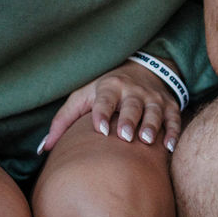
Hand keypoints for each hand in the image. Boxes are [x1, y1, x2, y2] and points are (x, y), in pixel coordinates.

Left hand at [40, 61, 181, 152]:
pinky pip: (174, 119)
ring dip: (151, 125)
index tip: (100, 129)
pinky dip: (173, 131)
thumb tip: (43, 148)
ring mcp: (153, 98)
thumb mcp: (83, 96)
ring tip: (146, 140)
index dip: (102, 113)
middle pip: (132, 105)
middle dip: (128, 120)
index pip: (104, 99)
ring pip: (154, 112)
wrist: (144, 68)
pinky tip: (169, 146)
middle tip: (125, 136)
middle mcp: (133, 91)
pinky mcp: (169, 105)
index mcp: (110, 86)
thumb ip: (64, 120)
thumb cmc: (105, 90)